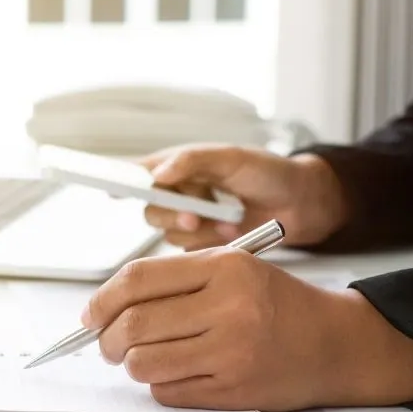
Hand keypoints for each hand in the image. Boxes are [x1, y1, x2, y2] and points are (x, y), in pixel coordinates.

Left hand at [81, 248, 412, 411]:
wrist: (336, 344)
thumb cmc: (280, 304)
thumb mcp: (237, 268)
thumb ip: (179, 278)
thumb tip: (109, 304)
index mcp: (226, 267)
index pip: (139, 278)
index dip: (103, 298)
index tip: (91, 314)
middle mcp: (229, 308)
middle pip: (133, 324)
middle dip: (106, 338)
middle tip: (106, 343)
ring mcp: (231, 352)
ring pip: (144, 362)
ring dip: (130, 363)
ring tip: (137, 358)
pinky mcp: (233, 390)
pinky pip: (169, 391)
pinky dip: (158, 384)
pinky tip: (173, 373)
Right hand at [139, 144, 347, 249]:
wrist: (301, 205)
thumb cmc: (269, 172)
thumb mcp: (232, 159)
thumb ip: (193, 162)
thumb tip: (157, 173)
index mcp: (180, 165)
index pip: (140, 172)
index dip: (121, 181)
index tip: (112, 188)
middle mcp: (180, 193)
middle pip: (152, 209)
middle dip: (174, 214)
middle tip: (195, 216)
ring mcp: (191, 220)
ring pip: (170, 233)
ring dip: (202, 230)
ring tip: (231, 222)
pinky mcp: (203, 244)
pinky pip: (190, 251)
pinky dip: (212, 244)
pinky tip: (233, 234)